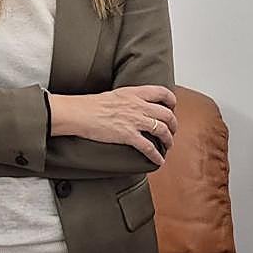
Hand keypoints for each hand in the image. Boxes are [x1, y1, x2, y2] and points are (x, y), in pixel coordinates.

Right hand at [48, 85, 176, 166]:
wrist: (79, 113)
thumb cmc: (91, 104)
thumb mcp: (115, 94)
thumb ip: (130, 98)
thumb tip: (136, 105)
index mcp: (134, 93)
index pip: (162, 93)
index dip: (171, 101)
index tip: (172, 108)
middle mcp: (138, 106)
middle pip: (167, 115)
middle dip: (173, 125)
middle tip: (172, 131)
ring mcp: (134, 121)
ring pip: (162, 131)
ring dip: (169, 140)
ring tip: (168, 145)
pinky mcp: (128, 135)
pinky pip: (149, 147)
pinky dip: (157, 155)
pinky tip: (159, 159)